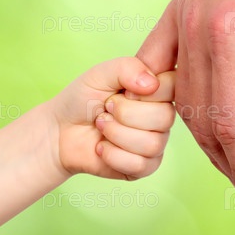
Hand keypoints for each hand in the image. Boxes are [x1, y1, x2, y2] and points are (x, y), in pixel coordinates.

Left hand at [47, 57, 175, 179]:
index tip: (125, 91)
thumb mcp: (100, 73)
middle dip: (125, 113)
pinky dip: (113, 155)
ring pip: (152, 144)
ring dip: (116, 134)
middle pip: (165, 117)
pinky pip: (140, 165)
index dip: (149, 90)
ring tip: (102, 126)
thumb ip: (127, 67)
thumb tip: (151, 83)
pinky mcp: (145, 167)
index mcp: (157, 89)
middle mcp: (162, 116)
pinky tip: (102, 147)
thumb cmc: (82, 99)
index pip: (174, 86)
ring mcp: (156, 142)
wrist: (60, 131)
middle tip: (106, 109)